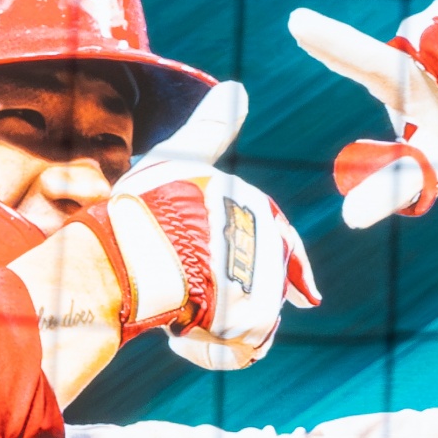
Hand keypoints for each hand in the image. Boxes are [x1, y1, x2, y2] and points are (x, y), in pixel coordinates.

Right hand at [83, 82, 320, 371]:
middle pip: (258, 283)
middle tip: (197, 308)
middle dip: (235, 299)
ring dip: (213, 325)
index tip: (304, 294)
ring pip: (248, 318)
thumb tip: (238, 88)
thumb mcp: (179, 157)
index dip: (289, 265)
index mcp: (254, 206)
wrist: (132, 249)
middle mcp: (266, 244)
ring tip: (172, 315)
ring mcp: (260, 283)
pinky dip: (207, 349)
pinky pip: (236, 348)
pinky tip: (175, 338)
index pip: (279, 237)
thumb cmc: (147, 204)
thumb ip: (209, 129)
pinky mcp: (251, 320)